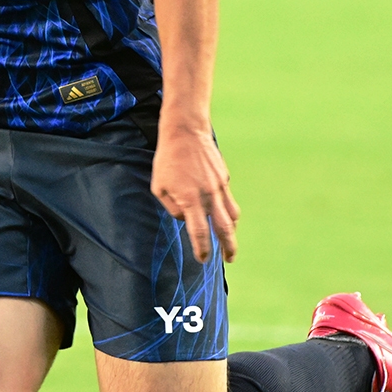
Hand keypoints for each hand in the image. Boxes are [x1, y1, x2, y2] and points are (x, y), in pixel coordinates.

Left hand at [150, 123, 238, 263]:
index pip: (200, 232)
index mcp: (190, 200)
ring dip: (232, 230)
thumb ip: (172, 208)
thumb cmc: (167, 160)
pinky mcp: (224, 177)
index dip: (202, 249)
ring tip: (229, 241)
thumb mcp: (159, 187)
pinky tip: (221, 212)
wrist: (186, 132)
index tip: (203, 259)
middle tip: (229, 259)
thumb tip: (186, 219)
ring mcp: (219, 186)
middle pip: (224, 228)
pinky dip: (226, 209)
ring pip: (232, 214)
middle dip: (228, 247)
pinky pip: (227, 198)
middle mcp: (208, 195)